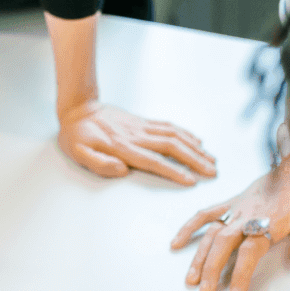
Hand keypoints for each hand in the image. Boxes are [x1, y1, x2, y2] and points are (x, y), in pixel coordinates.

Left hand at [57, 101, 216, 184]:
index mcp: (122, 147)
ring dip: (195, 147)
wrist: (78, 109)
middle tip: (212, 172)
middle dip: (194, 160)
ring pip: (174, 135)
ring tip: (212, 159)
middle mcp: (136, 135)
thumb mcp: (79, 154)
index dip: (174, 171)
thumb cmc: (76, 137)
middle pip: (171, 147)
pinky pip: (168, 126)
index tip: (191, 181)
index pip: (153, 161)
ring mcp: (141, 127)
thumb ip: (100, 164)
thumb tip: (123, 170)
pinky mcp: (143, 121)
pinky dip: (185, 133)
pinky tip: (197, 141)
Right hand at [171, 152, 289, 290]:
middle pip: (224, 242)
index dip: (241, 273)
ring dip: (199, 256)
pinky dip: (189, 227)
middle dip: (212, 268)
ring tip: (191, 279)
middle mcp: (249, 215)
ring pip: (212, 232)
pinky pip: (205, 214)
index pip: (250, 251)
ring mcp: (236, 208)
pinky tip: (176, 244)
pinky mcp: (230, 203)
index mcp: (271, 222)